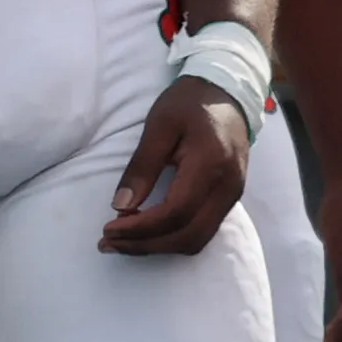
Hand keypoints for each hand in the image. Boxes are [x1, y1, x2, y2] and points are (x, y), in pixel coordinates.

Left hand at [103, 81, 250, 255]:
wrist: (228, 93)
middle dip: (145, 245)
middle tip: (109, 242)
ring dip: (158, 247)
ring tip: (123, 241)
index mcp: (210, 164)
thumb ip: (142, 166)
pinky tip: (147, 232)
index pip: (175, 212)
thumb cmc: (190, 103)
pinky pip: (202, 231)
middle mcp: (227, 188)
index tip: (109, 228)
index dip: (140, 228)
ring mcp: (232, 196)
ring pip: (196, 240)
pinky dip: (172, 238)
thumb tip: (120, 205)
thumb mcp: (159, 125)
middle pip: (187, 236)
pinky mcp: (229, 200)